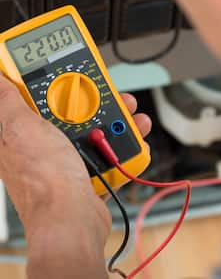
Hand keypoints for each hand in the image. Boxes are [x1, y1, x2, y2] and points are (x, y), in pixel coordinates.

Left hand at [0, 74, 150, 278]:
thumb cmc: (47, 180)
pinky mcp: (87, 171)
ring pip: (93, 131)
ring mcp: (68, 159)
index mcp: (23, 133)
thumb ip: (8, 102)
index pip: (37, 99)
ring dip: (114, 123)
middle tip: (109, 96)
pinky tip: (131, 139)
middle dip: (94, 102)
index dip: (54, 85)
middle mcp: (45, 146)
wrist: (74, 220)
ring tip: (130, 118)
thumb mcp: (22, 130)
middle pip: (72, 113)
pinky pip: (106, 150)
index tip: (70, 76)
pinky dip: (120, 144)